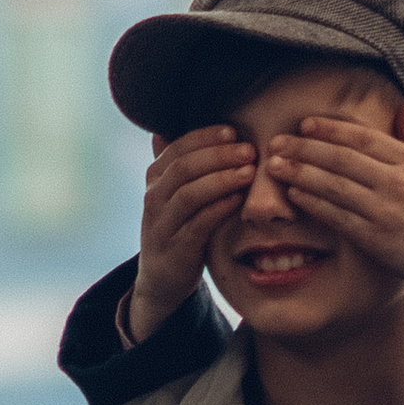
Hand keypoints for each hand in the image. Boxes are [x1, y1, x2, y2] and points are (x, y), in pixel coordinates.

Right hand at [126, 127, 253, 341]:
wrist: (161, 278)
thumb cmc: (178, 227)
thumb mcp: (176, 193)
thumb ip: (182, 164)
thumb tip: (180, 126)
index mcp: (155, 178)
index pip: (177, 148)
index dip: (205, 137)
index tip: (233, 131)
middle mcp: (154, 198)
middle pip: (184, 168)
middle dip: (218, 156)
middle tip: (249, 150)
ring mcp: (162, 225)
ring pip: (190, 194)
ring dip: (222, 180)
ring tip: (249, 172)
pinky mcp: (177, 250)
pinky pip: (198, 224)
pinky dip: (219, 209)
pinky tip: (239, 200)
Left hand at [266, 103, 403, 346]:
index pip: (363, 138)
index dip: (330, 129)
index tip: (305, 124)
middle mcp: (398, 183)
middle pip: (341, 158)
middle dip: (304, 148)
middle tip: (276, 142)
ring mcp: (385, 211)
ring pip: (334, 185)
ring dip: (300, 173)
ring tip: (274, 165)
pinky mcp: (375, 239)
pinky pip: (336, 216)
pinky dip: (313, 203)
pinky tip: (293, 194)